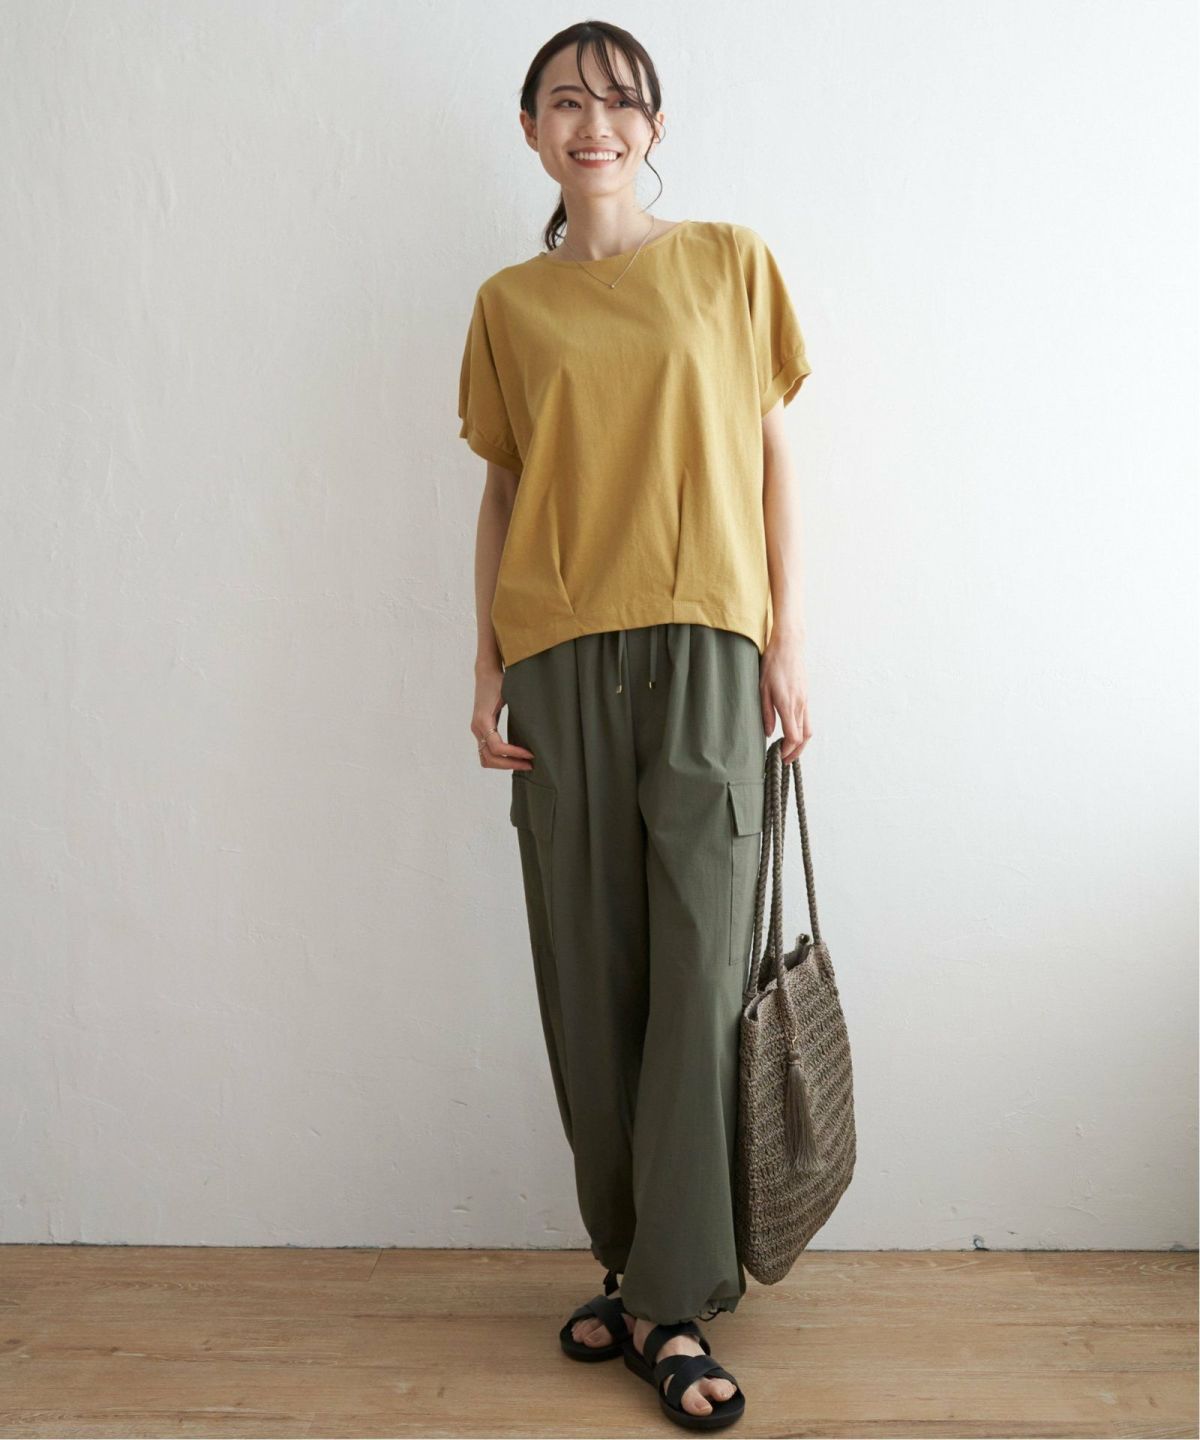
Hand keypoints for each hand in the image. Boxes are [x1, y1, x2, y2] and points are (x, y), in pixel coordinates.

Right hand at [473, 666, 534, 770]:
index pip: (497, 747)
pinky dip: (498, 759)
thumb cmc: (499, 681)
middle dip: (510, 764)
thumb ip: (521, 709)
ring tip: (522, 764)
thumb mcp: (511, 693)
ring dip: (503, 765)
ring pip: (485, 758)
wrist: (486, 674)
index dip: (514, 754)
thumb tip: (540, 728)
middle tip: (529, 765)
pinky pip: (486, 752)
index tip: (531, 754)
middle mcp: (477, 728)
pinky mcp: (480, 731)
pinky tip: (514, 756)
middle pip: (489, 758)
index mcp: (484, 720)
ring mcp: (477, 731)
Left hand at [759, 628, 811, 763]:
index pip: (793, 737)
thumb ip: (766, 713)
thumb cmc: (773, 664)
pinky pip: (807, 718)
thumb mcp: (762, 688)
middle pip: (804, 737)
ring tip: (788, 749)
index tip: (779, 757)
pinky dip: (802, 730)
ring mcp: (805, 700)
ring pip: (808, 729)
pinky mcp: (805, 696)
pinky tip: (791, 731)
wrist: (789, 644)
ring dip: (800, 743)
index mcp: (788, 705)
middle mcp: (800, 705)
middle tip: (785, 760)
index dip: (788, 751)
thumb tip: (769, 733)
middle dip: (796, 752)